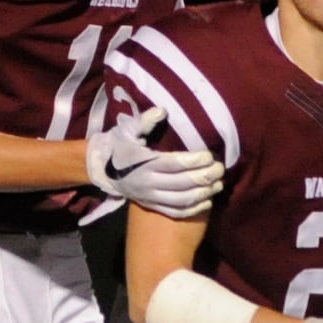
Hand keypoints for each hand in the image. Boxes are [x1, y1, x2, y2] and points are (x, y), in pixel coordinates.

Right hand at [87, 106, 224, 218]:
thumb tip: (163, 110)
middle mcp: (148, 182)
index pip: (174, 163)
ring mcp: (150, 197)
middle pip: (181, 183)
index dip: (194, 161)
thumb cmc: (119, 146)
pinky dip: (193, 209)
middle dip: (204, 177)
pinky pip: (175, 212)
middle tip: (220, 169)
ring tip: (218, 184)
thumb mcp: (128, 130)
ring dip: (203, 194)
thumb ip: (145, 121)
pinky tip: (207, 202)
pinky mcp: (152, 206)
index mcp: (143, 163)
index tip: (209, 156)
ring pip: (181, 200)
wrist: (102, 169)